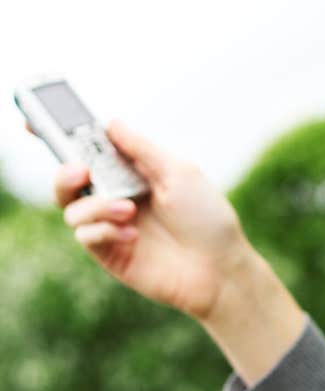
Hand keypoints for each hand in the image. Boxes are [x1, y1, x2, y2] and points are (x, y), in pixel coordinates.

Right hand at [44, 120, 257, 320]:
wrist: (220, 268)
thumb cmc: (208, 219)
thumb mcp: (180, 173)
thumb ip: (143, 150)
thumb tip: (111, 123)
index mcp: (134, 174)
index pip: (91, 152)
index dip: (63, 137)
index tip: (38, 121)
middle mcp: (118, 197)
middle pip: (68, 179)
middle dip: (65, 172)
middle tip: (80, 171)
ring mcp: (112, 226)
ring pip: (71, 208)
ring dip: (97, 206)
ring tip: (128, 211)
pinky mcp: (110, 253)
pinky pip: (85, 235)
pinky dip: (104, 230)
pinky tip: (133, 236)